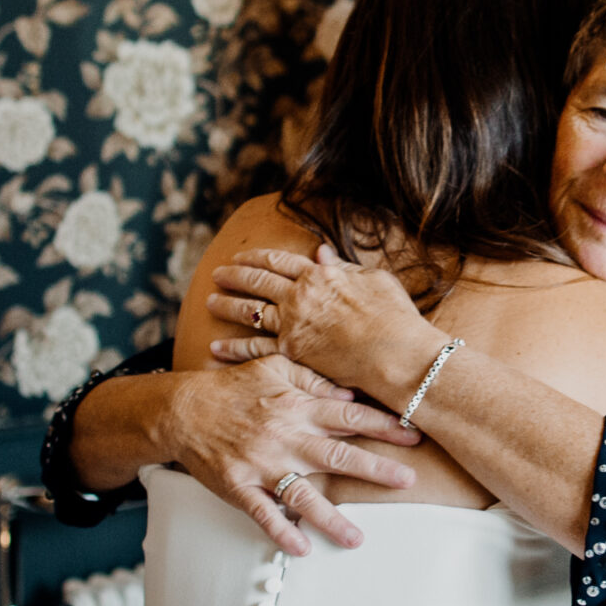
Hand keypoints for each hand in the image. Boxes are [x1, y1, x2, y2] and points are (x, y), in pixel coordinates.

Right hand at [161, 355, 421, 553]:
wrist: (181, 410)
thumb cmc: (233, 388)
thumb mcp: (273, 367)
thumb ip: (313, 379)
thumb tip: (350, 393)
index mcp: (297, 407)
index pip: (350, 415)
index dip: (384, 425)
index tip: (415, 434)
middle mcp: (284, 437)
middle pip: (336, 454)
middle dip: (375, 468)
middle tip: (408, 481)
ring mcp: (261, 464)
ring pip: (301, 494)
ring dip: (330, 518)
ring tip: (356, 540)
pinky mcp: (238, 486)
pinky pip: (262, 513)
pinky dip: (281, 531)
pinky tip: (302, 549)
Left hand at [207, 245, 440, 398]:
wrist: (396, 354)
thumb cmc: (394, 317)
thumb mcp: (374, 280)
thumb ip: (343, 266)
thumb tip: (321, 252)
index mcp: (319, 275)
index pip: (279, 262)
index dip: (257, 257)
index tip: (241, 256)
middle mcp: (299, 296)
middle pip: (257, 281)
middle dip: (234, 276)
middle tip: (217, 274)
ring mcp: (292, 325)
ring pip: (249, 311)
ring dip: (226, 306)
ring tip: (209, 302)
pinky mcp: (291, 353)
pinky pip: (254, 349)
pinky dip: (233, 348)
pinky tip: (216, 347)